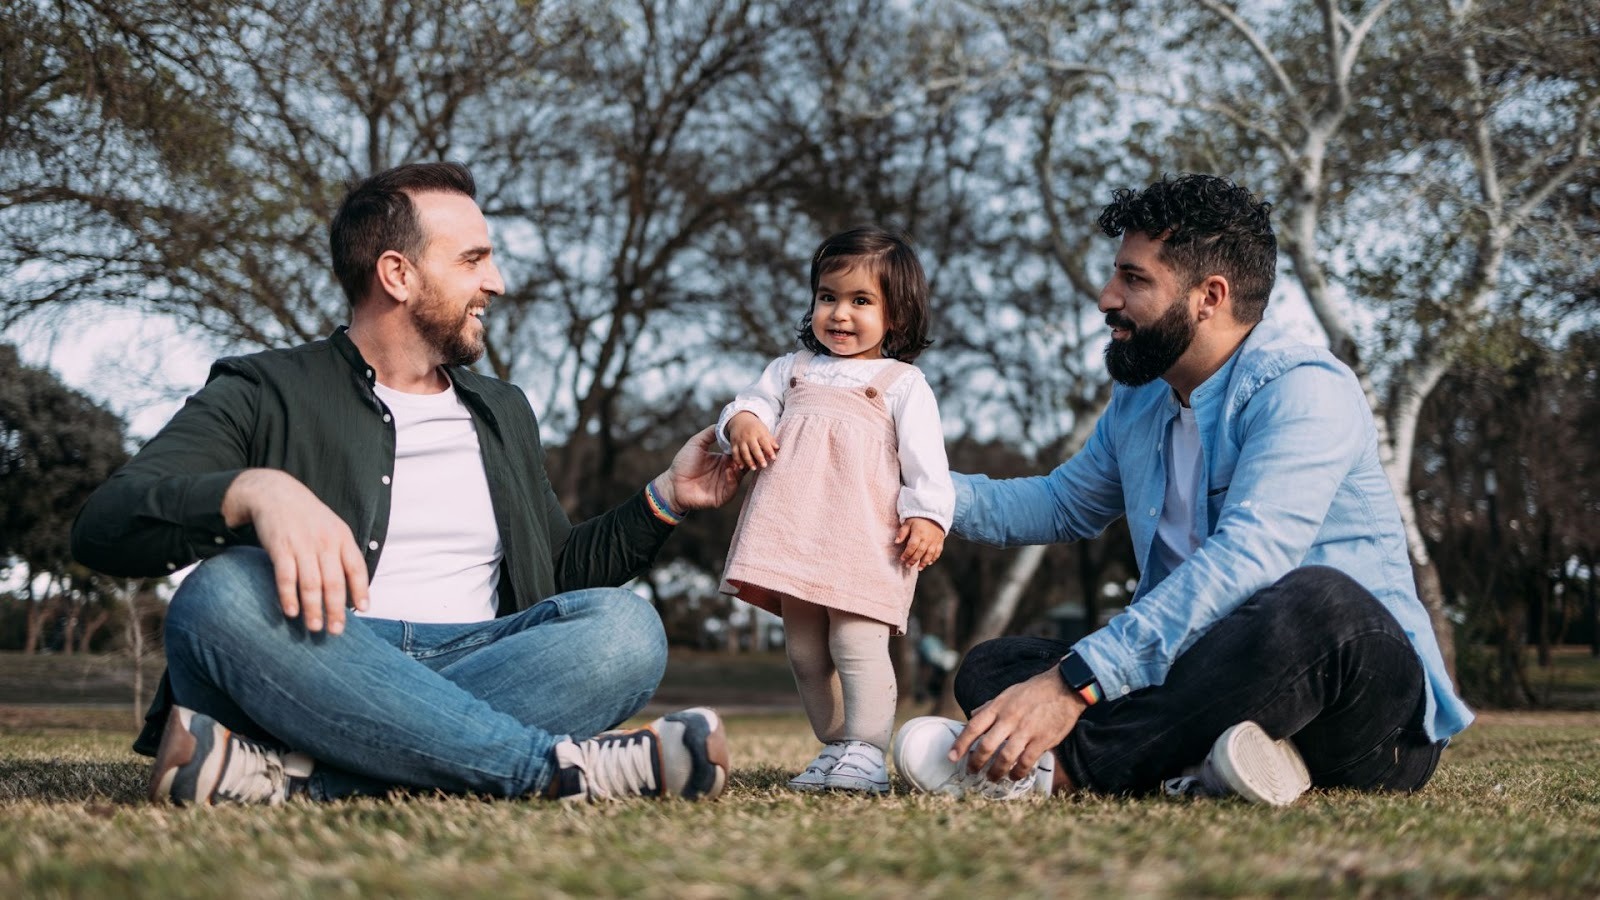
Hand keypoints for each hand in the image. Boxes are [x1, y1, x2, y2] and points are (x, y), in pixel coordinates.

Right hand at [221, 468, 369, 633]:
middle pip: (334, 582)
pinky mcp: (280, 547)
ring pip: (311, 584)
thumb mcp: (333, 528)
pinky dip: (289, 596)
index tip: (362, 610)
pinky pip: (286, 577)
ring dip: (313, 609)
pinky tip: (291, 612)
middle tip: (336, 631)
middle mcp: (325, 542)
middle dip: (336, 609)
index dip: (361, 590)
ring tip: (314, 627)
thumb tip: (353, 589)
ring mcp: (302, 545)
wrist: (275, 493)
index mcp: (342, 537)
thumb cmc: (308, 517)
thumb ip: (342, 554)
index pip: (356, 568)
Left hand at [654, 425, 743, 511]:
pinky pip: (731, 490)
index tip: (745, 439)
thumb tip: (724, 422)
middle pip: (743, 465)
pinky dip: (732, 481)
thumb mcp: (697, 443)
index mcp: (722, 460)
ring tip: (737, 462)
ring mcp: (724, 485)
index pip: (738, 453)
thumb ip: (710, 433)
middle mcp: (726, 472)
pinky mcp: (721, 497)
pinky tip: (729, 471)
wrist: (672, 483)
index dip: (743, 447)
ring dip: (740, 469)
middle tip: (747, 451)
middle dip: (746, 458)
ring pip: (739, 477)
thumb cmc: (683, 463)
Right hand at [726, 411, 778, 470]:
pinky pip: (735, 453)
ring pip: (744, 452)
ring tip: (754, 468)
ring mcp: (740, 440)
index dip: (769, 450)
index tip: (774, 458)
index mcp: (758, 433)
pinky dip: (737, 460)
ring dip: (748, 461)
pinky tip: (741, 467)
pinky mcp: (734, 443)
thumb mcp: (764, 430)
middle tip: (764, 465)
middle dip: (759, 457)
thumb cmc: (755, 427)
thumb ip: (770, 440)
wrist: (740, 419)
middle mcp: (749, 436)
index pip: (765, 442)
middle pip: (754, 448)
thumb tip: (778, 448)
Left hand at [896, 517, 944, 568]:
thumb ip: (902, 532)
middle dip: (913, 560)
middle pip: (920, 552)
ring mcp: (934, 540)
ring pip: (930, 554)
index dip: (907, 553)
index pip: (912, 546)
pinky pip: (938, 552)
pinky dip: (934, 558)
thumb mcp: (908, 522)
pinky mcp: (940, 541)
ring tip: (919, 568)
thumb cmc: (917, 519)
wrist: (933, 513)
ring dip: (924, 562)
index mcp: (918, 533)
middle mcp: (927, 538)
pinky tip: (929, 563)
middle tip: (908, 565)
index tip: (902, 558)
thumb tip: (896, 542)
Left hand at [949, 667, 1084, 781]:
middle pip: (987, 746)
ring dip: (996, 772)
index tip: (952, 757)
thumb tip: (972, 716)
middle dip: (976, 763)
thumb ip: (990, 707)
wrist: (1064, 687)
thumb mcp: (1007, 694)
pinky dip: (1018, 772)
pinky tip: (1014, 776)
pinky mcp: (1042, 740)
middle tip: (972, 772)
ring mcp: (1026, 730)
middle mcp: (1010, 719)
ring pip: (1005, 757)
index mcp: (999, 707)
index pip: (974, 727)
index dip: (960, 744)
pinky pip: (1026, 761)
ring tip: (992, 778)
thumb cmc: (1033, 691)